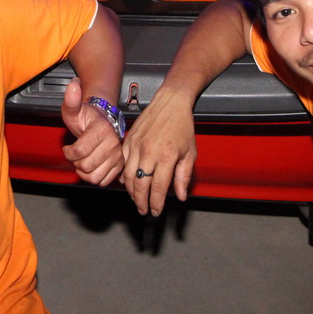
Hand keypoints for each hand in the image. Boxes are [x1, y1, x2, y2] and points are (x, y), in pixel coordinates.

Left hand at [61, 77, 124, 185]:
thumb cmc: (87, 117)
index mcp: (101, 129)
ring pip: (94, 177)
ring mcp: (118, 155)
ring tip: (83, 160)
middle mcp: (113, 143)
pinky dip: (94, 177)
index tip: (67, 148)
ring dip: (84, 171)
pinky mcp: (120, 166)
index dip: (68, 152)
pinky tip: (92, 166)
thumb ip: (71, 99)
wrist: (102, 121)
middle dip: (76, 162)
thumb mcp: (74, 109)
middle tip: (76, 154)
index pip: (79, 152)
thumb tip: (73, 85)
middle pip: (86, 166)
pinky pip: (103, 181)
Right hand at [122, 87, 196, 215]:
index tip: (156, 211)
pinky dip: (124, 175)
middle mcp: (149, 151)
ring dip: (131, 191)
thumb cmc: (182, 126)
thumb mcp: (190, 152)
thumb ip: (184, 176)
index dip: (156, 202)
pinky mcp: (128, 140)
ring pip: (128, 176)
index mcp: (167, 156)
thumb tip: (180, 196)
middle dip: (141, 201)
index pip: (158, 187)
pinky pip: (122, 162)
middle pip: (140, 185)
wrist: (170, 102)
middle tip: (144, 210)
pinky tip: (128, 182)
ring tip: (137, 199)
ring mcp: (136, 145)